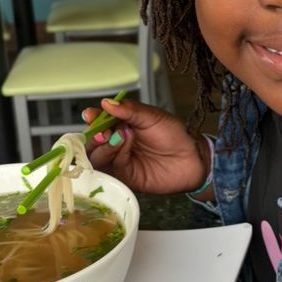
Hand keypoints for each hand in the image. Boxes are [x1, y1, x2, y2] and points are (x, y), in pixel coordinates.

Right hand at [83, 98, 210, 195]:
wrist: (191, 158)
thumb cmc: (174, 135)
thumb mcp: (152, 116)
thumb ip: (129, 110)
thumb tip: (107, 102)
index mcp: (121, 126)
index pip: (99, 122)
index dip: (93, 119)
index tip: (90, 115)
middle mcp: (116, 144)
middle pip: (93, 142)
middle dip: (96, 135)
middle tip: (104, 131)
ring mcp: (119, 162)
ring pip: (98, 157)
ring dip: (105, 146)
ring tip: (121, 137)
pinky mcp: (125, 178)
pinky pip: (111, 170)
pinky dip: (115, 159)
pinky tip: (124, 151)